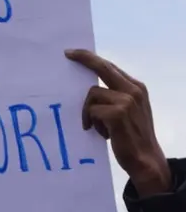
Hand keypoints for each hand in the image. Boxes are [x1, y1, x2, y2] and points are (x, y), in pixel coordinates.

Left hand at [66, 49, 170, 196]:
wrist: (145, 158)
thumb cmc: (131, 136)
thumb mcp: (127, 111)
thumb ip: (114, 96)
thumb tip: (89, 88)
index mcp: (136, 87)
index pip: (110, 67)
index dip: (91, 59)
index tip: (73, 53)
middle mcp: (133, 90)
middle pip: (102, 67)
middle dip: (84, 59)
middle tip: (67, 54)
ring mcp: (126, 100)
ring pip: (92, 94)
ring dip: (88, 112)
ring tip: (98, 128)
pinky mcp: (117, 113)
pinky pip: (92, 111)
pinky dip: (92, 123)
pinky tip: (103, 134)